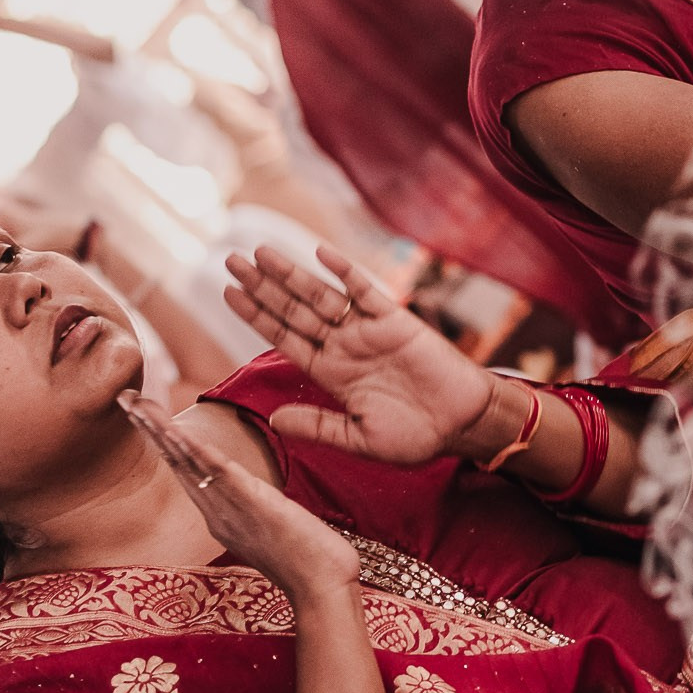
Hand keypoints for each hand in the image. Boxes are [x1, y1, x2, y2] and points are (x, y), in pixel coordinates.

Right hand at [121, 387, 360, 606]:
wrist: (321, 588)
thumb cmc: (305, 561)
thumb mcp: (269, 530)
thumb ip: (253, 511)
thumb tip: (252, 497)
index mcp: (222, 515)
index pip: (186, 471)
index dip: (163, 442)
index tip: (143, 415)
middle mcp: (218, 512)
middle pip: (177, 463)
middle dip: (150, 430)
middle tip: (126, 399)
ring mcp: (231, 509)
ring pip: (189, 464)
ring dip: (162, 432)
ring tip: (138, 406)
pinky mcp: (252, 504)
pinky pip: (217, 473)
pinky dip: (194, 450)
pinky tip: (176, 431)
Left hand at [224, 242, 493, 466]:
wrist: (463, 424)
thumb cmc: (415, 437)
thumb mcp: (359, 440)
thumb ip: (317, 427)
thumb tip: (273, 421)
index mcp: (331, 374)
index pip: (284, 338)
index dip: (256, 316)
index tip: (229, 295)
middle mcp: (343, 347)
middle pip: (293, 310)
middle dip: (262, 287)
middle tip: (230, 261)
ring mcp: (367, 331)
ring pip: (320, 296)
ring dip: (290, 274)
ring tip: (259, 252)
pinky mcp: (395, 321)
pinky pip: (365, 291)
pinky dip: (344, 272)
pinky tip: (320, 254)